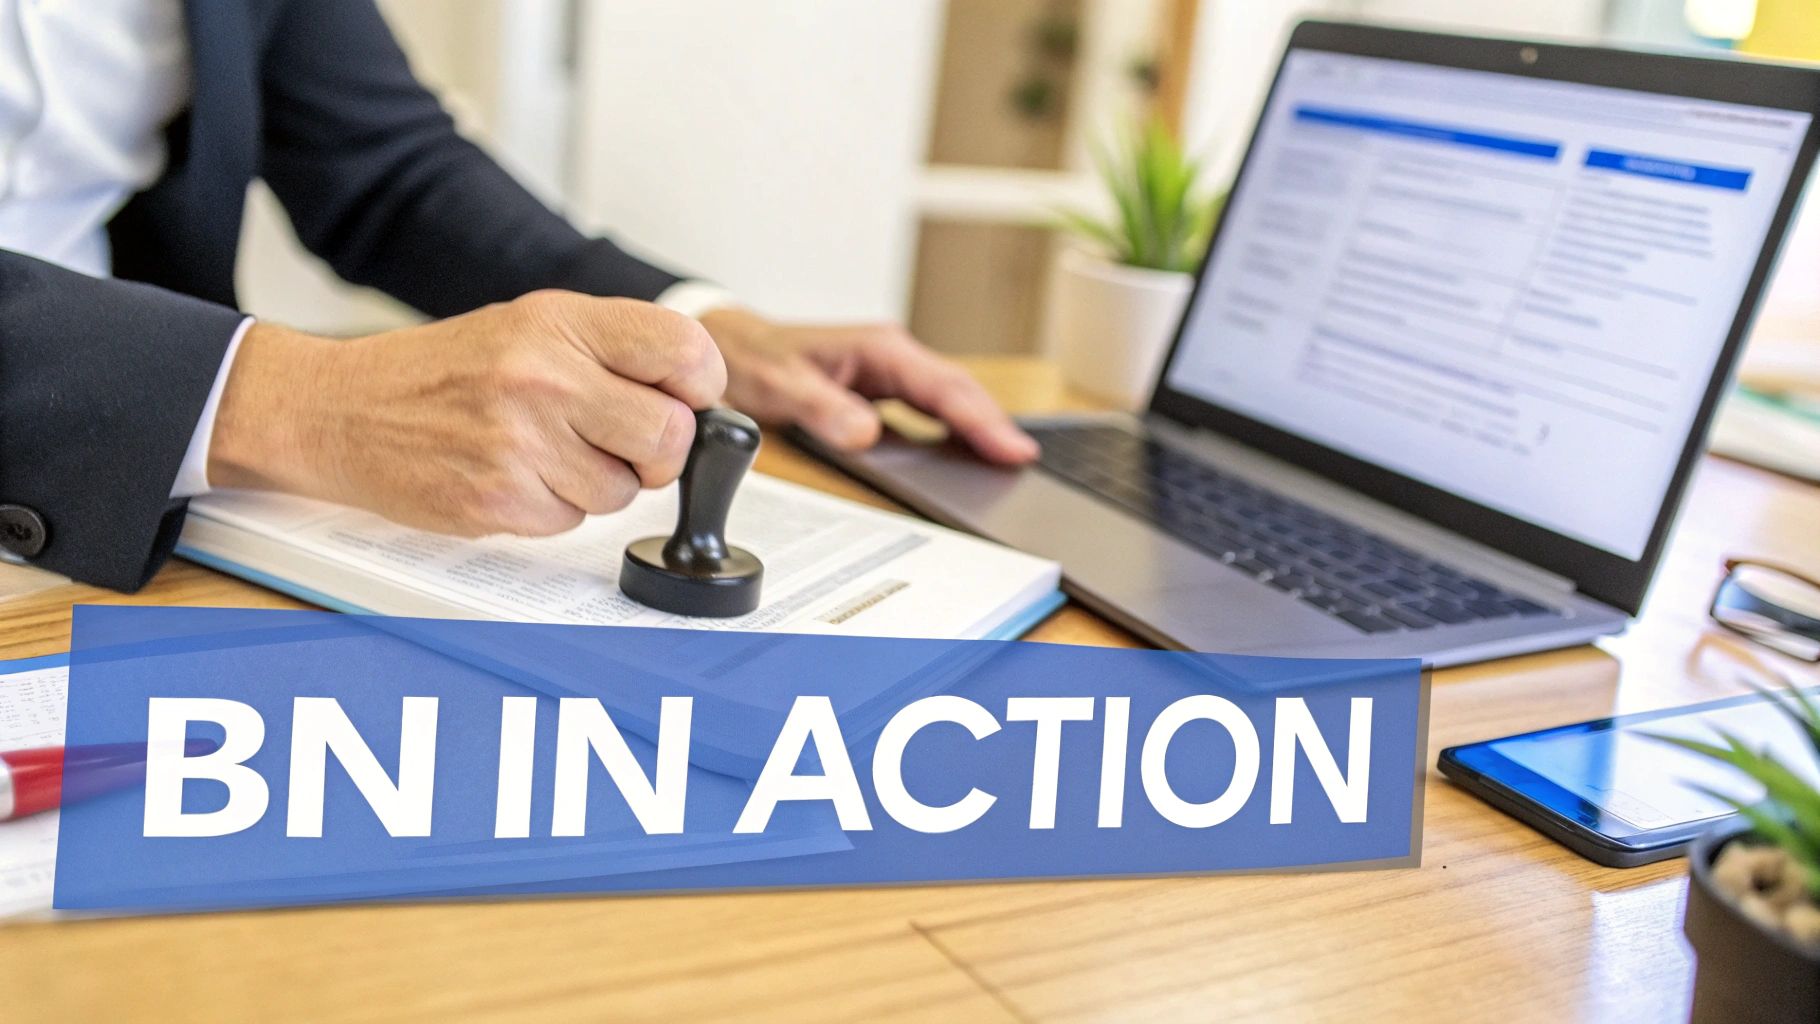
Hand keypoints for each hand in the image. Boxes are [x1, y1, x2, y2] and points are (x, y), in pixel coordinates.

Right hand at [208, 291, 724, 535]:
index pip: (685, 352)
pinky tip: (513, 476)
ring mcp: (520, 441)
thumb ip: (613, 352)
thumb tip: (700, 399)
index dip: (699, 386)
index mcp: (560, 322)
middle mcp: (543, 376)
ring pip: (624, 489)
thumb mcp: (531, 326)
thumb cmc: (444, 372)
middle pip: (669, 435)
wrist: (342, 410)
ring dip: (599, 482)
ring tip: (545, 451)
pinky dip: (553, 507)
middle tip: (617, 441)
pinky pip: (574, 519)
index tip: (685, 399)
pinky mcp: (500, 499)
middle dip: (655, 450)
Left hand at [699, 307, 1038, 464]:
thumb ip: (824, 410)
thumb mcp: (782, 385)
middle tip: (1022, 460)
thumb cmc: (755, 359)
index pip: (943, 387)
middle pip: (957, 390)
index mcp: (880, 348)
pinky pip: (930, 408)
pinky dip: (953, 428)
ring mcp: (890, 371)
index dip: (980, 419)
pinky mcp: (883, 389)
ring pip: (948, 398)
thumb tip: (866, 435)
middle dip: (992, 423)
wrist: (730, 346)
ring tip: (1009, 458)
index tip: (1010, 448)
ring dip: (978, 425)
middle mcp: (892, 355)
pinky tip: (968, 451)